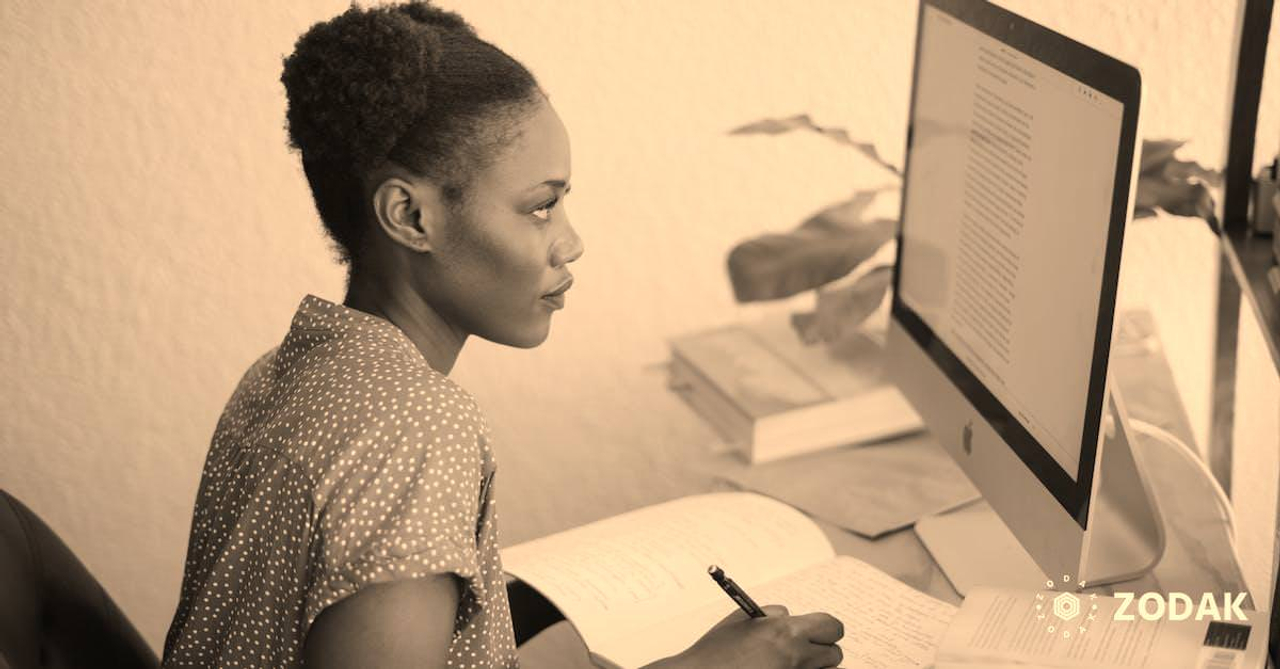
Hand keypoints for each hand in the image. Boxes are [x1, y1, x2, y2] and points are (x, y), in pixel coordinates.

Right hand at [646, 605, 843, 668]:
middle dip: (825, 650)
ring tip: (791, 662)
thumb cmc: (714, 653)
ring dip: (814, 667)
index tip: (819, 632)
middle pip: (835, 654)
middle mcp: (795, 656)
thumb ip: (769, 614)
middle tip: (809, 650)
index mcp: (784, 631)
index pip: (830, 626)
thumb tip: (787, 614)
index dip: (826, 629)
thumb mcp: (740, 621)